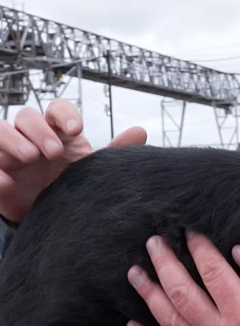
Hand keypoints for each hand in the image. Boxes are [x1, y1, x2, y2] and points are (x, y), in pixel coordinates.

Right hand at [0, 100, 146, 222]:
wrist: (54, 217)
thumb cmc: (73, 184)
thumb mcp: (93, 169)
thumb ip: (115, 151)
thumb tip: (141, 130)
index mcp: (58, 132)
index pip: (57, 109)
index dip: (64, 114)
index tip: (77, 130)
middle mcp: (30, 137)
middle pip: (25, 116)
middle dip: (39, 129)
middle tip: (54, 152)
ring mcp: (9, 153)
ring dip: (12, 139)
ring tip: (31, 157)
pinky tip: (6, 181)